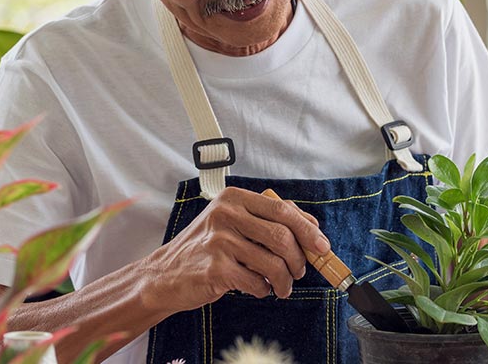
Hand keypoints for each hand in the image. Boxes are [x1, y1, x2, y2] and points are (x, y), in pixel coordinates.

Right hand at [144, 187, 330, 308]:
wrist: (165, 275)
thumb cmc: (205, 249)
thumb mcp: (233, 223)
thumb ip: (268, 220)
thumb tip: (312, 226)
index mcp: (234, 198)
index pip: (283, 211)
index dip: (308, 231)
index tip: (322, 247)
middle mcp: (226, 214)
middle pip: (282, 237)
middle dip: (299, 260)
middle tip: (299, 272)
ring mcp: (219, 241)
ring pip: (273, 263)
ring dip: (284, 281)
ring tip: (281, 287)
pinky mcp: (215, 268)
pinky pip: (256, 282)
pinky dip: (263, 290)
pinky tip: (257, 288)